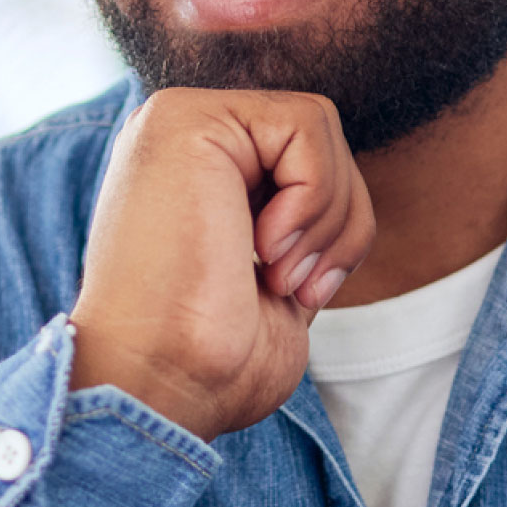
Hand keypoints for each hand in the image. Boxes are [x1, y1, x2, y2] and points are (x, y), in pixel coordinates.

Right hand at [70, 89, 374, 437]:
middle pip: (320, 140)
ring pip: (320, 126)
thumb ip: (302, 228)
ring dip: (327, 217)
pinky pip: (306, 123)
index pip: (309, 162)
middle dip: (340, 224)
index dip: (334, 231)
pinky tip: (265, 248)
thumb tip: (347, 208)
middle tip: (294, 289)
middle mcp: (180, 137)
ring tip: (278, 275)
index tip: (301, 297)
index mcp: (196, 173)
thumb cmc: (212, 364)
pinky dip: (313, 196)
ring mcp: (176, 121)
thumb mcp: (279, 282)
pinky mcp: (185, 119)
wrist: (158, 387)